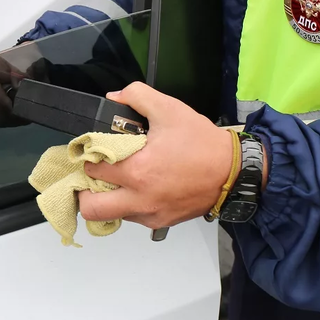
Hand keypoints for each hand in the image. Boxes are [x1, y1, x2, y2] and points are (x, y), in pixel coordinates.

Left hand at [77, 82, 235, 229]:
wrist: (234, 172)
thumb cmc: (203, 144)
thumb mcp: (169, 109)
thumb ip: (137, 96)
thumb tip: (114, 98)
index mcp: (138, 172)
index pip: (92, 170)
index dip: (89, 157)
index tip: (93, 151)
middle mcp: (141, 199)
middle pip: (91, 208)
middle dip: (85, 192)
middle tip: (94, 175)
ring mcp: (152, 215)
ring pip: (112, 216)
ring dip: (108, 199)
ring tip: (118, 179)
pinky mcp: (163, 223)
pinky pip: (134, 218)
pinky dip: (129, 205)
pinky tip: (139, 187)